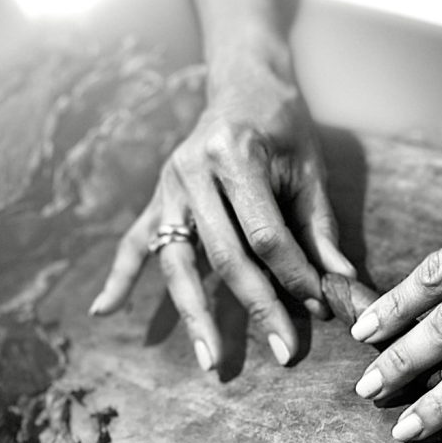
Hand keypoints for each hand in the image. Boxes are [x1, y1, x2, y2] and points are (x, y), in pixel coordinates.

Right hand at [90, 65, 353, 371]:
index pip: (265, 233)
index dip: (294, 274)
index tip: (319, 308)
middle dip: (258, 309)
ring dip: (194, 315)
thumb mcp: (309, 167)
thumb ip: (320, 227)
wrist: (242, 82)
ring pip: (178, 262)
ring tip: (211, 360)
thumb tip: (339, 284)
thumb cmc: (283, 126)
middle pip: (225, 256)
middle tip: (285, 354)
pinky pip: (134, 244)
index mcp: (235, 155)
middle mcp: (193, 172)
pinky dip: (119, 278)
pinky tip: (102, 310)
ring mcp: (167, 188)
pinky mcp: (156, 200)